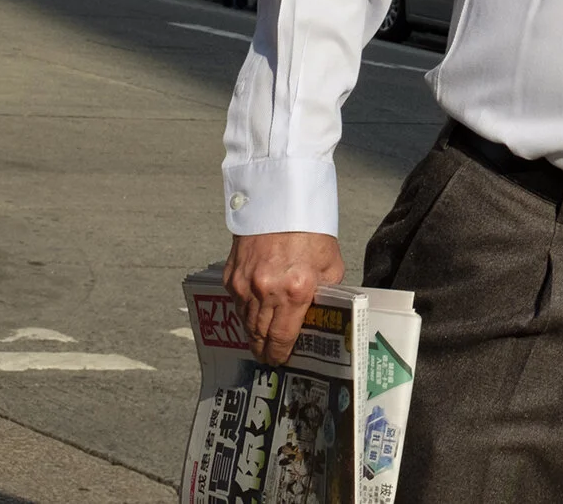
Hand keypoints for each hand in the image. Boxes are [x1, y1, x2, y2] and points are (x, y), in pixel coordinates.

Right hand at [223, 232, 346, 364]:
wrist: (281, 201)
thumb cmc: (311, 231)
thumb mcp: (330, 264)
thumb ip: (324, 292)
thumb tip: (319, 313)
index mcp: (296, 290)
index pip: (283, 337)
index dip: (280, 353)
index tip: (280, 361)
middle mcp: (267, 291)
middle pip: (260, 335)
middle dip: (264, 349)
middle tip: (268, 358)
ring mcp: (245, 285)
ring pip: (245, 322)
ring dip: (252, 334)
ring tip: (260, 341)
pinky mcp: (231, 276)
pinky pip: (237, 304)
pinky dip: (244, 313)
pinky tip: (252, 315)